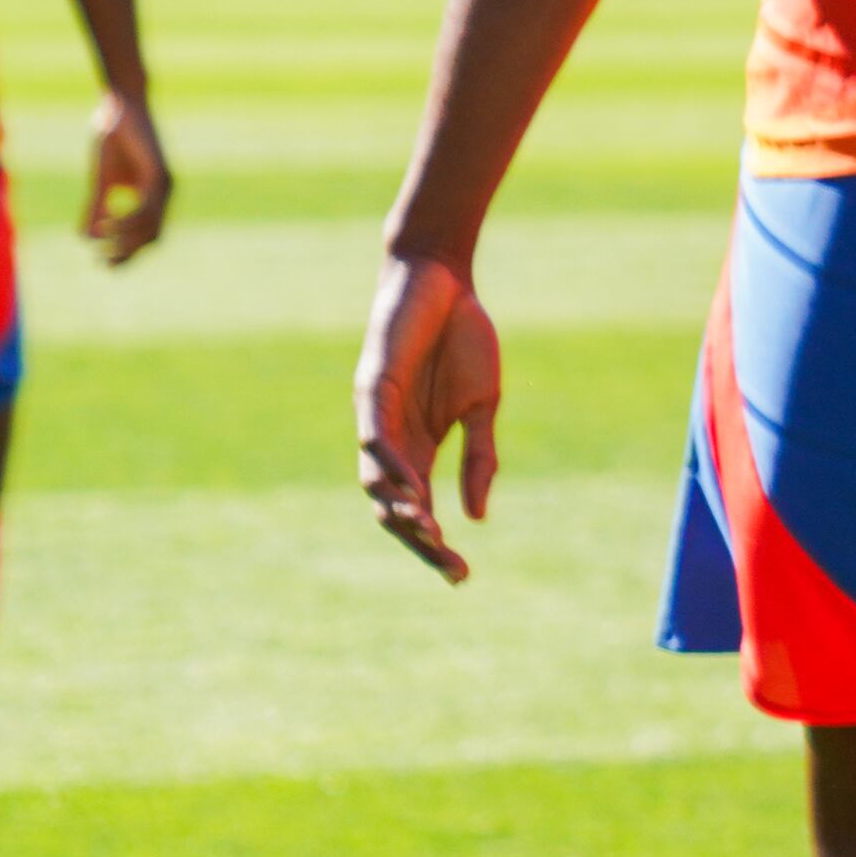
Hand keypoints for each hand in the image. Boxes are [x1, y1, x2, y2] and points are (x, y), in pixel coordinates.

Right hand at [82, 87, 173, 263]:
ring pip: (150, 225)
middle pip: (151, 237)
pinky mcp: (157, 172)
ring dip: (125, 240)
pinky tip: (107, 225)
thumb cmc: (113, 139)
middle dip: (128, 253)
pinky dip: (126, 219)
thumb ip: (97, 209)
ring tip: (101, 247)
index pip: (146, 235)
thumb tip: (86, 239)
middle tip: (103, 263)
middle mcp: (164, 193)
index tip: (104, 266)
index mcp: (154, 196)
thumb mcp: (102, 182)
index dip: (127, 253)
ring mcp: (164, 184)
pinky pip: (146, 206)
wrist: (121, 105)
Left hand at [355, 251, 502, 582]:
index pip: (421, 509)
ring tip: (428, 532)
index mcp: (420, 447)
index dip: (436, 544)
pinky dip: (389, 466)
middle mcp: (392, 441)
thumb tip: (474, 516)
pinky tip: (410, 487)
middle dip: (419, 540)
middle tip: (448, 566)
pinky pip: (374, 436)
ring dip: (399, 509)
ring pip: (375, 480)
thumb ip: (478, 458)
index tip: (462, 576)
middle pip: (394, 507)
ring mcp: (378, 417)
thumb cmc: (462, 339)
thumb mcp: (483, 407)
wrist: (442, 280)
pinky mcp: (372, 388)